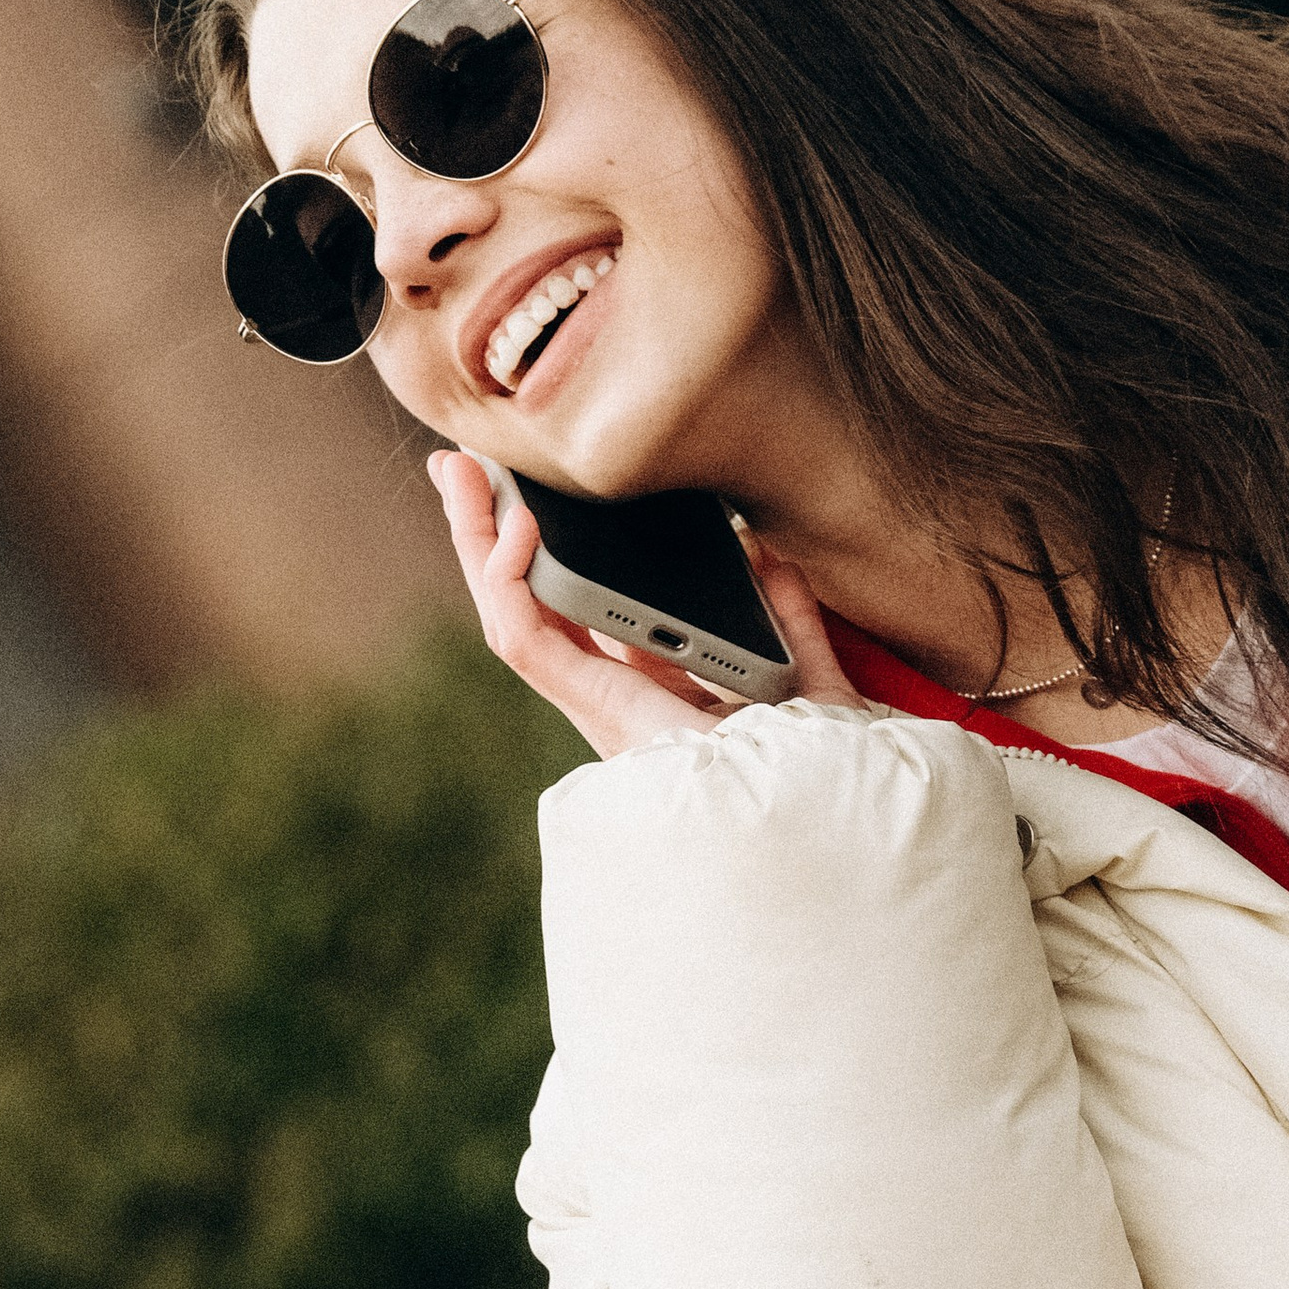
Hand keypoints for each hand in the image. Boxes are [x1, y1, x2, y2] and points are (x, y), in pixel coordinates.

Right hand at [429, 453, 860, 756]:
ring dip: (476, 544)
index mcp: (652, 689)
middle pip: (528, 603)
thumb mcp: (806, 674)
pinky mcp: (598, 713)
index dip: (541, 552)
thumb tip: (762, 549)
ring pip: (510, 617)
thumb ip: (786, 613)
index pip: (573, 610)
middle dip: (487, 534)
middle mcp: (613, 699)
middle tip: (463, 468)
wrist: (827, 820)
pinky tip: (515, 529)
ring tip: (462, 477)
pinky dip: (509, 582)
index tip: (527, 488)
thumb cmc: (817, 769)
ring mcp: (599, 708)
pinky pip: (528, 643)